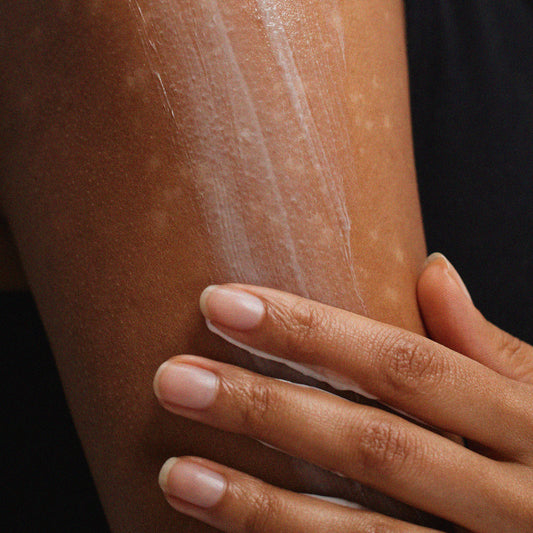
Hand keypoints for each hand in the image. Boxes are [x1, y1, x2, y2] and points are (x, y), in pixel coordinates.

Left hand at [153, 253, 532, 531]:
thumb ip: (487, 346)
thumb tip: (434, 268)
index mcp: (528, 424)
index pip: (404, 366)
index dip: (311, 333)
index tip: (224, 304)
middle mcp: (509, 497)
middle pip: (371, 446)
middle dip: (268, 409)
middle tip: (176, 380)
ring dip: (259, 506)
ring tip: (178, 472)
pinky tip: (228, 532)